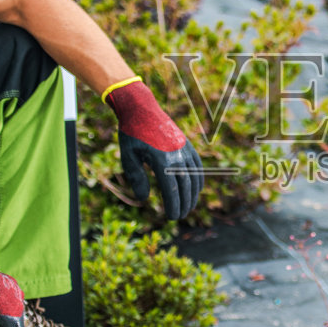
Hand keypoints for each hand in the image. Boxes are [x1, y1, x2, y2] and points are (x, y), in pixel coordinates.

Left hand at [104, 78, 203, 220]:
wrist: (142, 109)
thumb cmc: (132, 134)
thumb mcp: (128, 157)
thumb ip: (137, 178)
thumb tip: (144, 198)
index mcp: (162, 160)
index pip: (171, 190)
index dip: (173, 206)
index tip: (171, 217)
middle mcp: (177, 156)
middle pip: (185, 187)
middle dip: (184, 204)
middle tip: (180, 217)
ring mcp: (184, 149)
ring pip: (194, 177)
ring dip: (193, 194)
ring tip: (188, 207)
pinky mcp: (187, 145)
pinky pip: (197, 165)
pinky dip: (198, 179)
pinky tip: (196, 189)